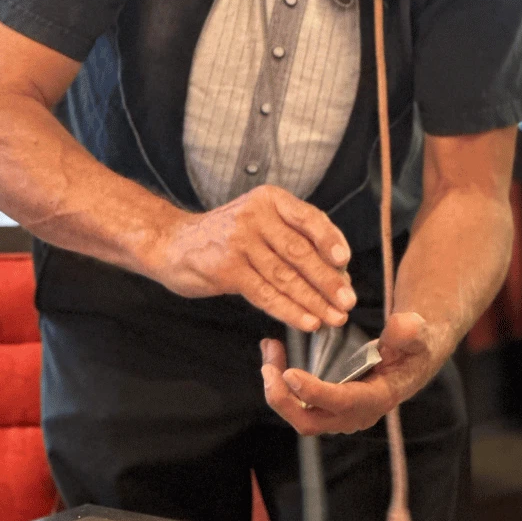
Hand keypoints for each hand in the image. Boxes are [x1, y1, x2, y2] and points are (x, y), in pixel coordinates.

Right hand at [147, 184, 354, 330]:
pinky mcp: (227, 270)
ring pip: (285, 276)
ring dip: (313, 301)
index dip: (330, 240)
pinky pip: (265, 294)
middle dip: (328, 280)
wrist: (174, 243)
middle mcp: (256, 216)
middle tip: (348, 301)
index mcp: (271, 200)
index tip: (346, 262)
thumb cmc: (228, 234)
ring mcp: (239, 243)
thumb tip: (338, 269)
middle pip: (299, 252)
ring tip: (333, 317)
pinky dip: (289, 310)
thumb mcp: (260, 219)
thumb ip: (294, 235)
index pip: (309, 218)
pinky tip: (306, 321)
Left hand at [260, 311, 437, 433]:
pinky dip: (282, 382)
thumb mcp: (419, 334)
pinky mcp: (329, 405)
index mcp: (378, 398)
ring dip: (277, 387)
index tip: (290, 373)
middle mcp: (355, 414)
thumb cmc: (417, 345)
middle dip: (283, 398)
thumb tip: (398, 326)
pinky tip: (274, 355)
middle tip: (268, 366)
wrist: (415, 357)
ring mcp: (340, 413)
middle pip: (309, 422)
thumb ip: (410, 330)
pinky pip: (299, 402)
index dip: (313, 392)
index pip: (341, 403)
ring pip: (299, 413)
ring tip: (269, 349)